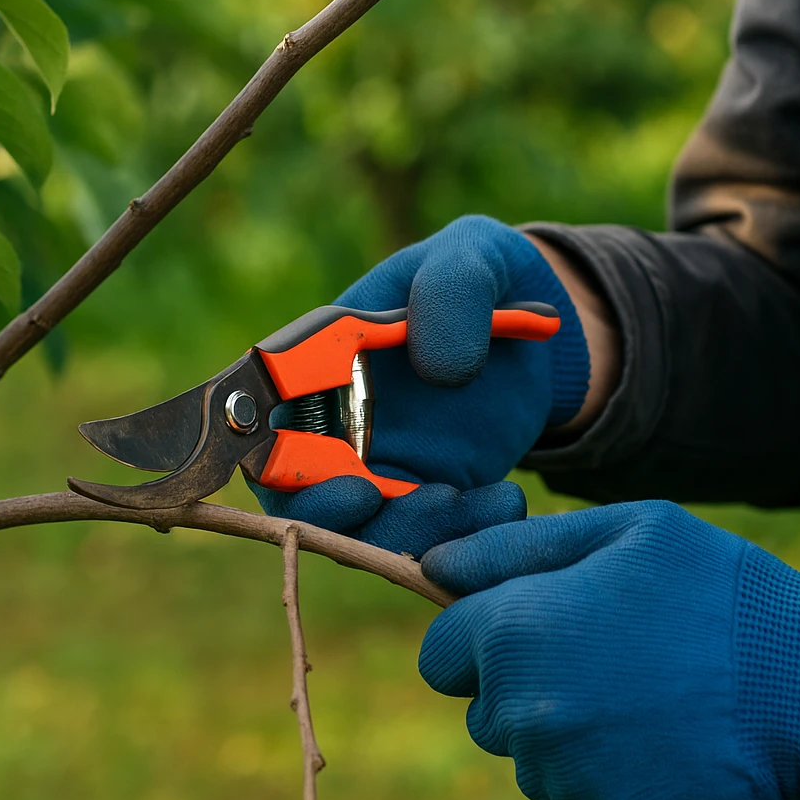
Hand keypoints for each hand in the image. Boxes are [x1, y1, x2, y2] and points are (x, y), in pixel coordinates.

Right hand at [253, 215, 589, 554]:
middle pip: (302, 499)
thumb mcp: (469, 260)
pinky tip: (503, 499)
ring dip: (412, 532)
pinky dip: (461, 534)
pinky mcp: (422, 499)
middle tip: (422, 500)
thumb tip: (438, 370)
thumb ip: (450, 292)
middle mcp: (330, 425)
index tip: (353, 485)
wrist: (536, 331)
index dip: (284, 467)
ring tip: (472, 497)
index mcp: (313, 363)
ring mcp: (375, 470)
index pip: (262, 422)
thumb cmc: (478, 277)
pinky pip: (424, 539)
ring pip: (364, 532)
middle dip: (346, 521)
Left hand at [417, 501, 799, 799]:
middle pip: (486, 713)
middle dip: (527, 689)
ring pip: (532, 764)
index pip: (440, 654)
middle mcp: (521, 714)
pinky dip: (609, 785)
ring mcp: (562, 779)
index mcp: (512, 633)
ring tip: (646, 705)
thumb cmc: (717, 591)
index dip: (480, 638)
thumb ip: (516, 547)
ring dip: (568, 741)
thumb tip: (434, 566)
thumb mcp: (624, 531)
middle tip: (607, 663)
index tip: (532, 630)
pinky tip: (662, 747)